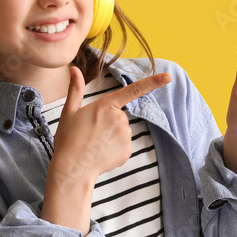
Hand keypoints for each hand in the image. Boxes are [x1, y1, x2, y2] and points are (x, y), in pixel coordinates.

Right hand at [42, 67, 170, 233]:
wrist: (72, 168)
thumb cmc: (68, 139)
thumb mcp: (69, 112)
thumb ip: (75, 89)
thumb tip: (74, 68)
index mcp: (106, 105)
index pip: (134, 90)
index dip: (153, 82)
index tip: (168, 77)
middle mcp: (119, 118)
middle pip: (120, 117)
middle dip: (109, 123)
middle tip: (91, 133)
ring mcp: (125, 135)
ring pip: (122, 132)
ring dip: (112, 137)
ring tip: (95, 144)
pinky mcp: (127, 150)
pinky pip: (124, 146)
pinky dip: (115, 150)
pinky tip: (101, 153)